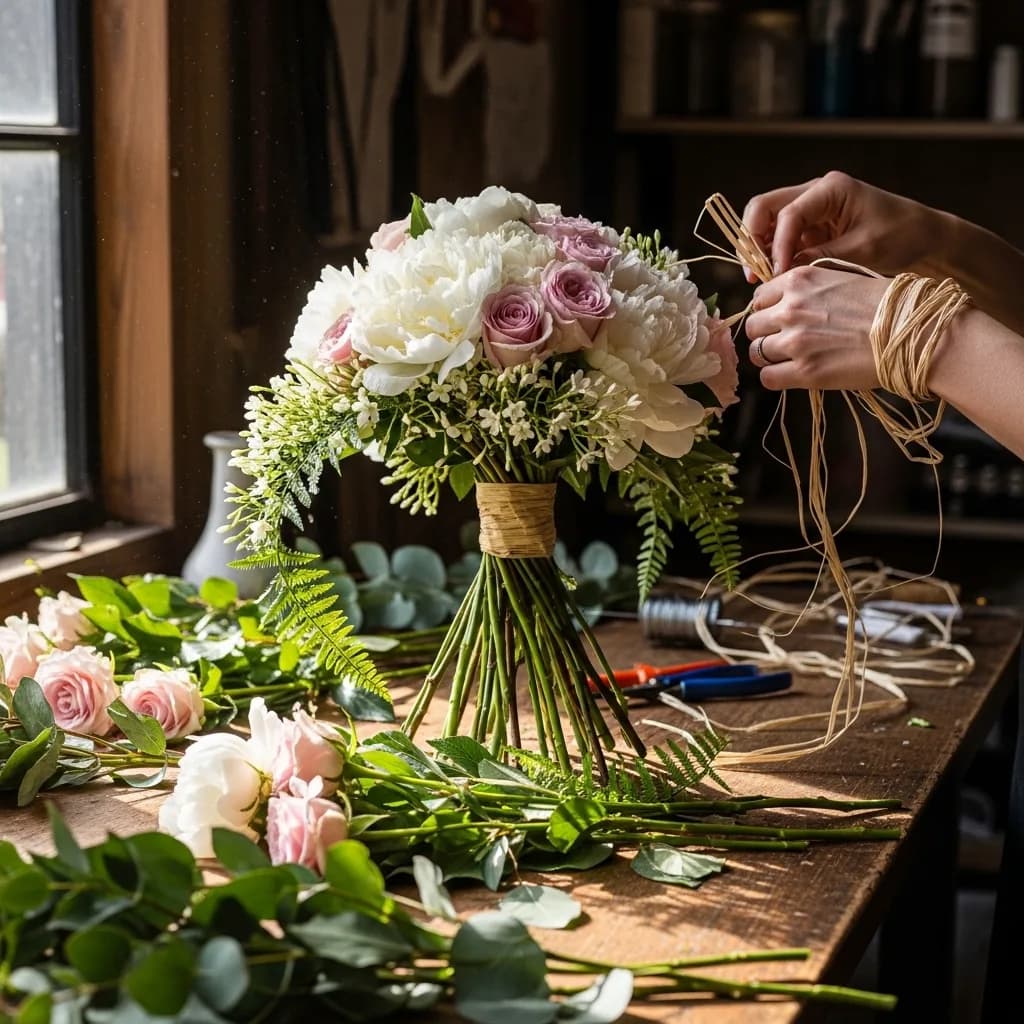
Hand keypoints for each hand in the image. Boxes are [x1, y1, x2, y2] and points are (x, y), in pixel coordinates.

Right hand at [741, 171, 946, 282]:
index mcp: (831, 189)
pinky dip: (771, 256)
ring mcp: (810, 209)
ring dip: (758, 249)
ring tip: (761, 279)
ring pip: (765, 222)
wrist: (924, 238)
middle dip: (752, 241)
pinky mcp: (810, 228)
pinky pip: (778, 238)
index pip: (788, 214)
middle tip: (754, 275)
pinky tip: (775, 277)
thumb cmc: (901, 237)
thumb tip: (783, 273)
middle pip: (763, 208)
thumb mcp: (862, 250)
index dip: (775, 246)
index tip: (776, 275)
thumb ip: (820, 259)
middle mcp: (815, 193)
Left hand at [744, 266, 889, 390]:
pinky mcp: (805, 371)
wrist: (912, 330)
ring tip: (790, 359)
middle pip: (753, 325)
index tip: (780, 319)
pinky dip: (776, 378)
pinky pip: (768, 378)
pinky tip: (793, 375)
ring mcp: (795, 341)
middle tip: (784, 342)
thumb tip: (783, 305)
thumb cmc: (885, 305)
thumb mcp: (841, 279)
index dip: (768, 310)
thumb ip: (808, 290)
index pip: (760, 297)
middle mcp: (791, 308)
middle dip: (765, 334)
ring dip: (769, 357)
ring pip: (756, 353)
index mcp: (799, 280)